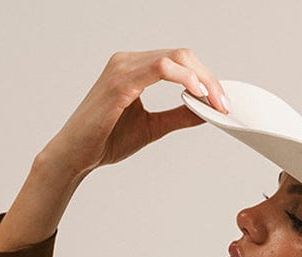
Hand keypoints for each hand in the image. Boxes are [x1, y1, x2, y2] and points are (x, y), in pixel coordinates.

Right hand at [38, 48, 227, 180]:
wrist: (76, 155)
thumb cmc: (106, 140)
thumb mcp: (153, 126)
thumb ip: (178, 115)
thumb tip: (205, 110)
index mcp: (135, 68)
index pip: (179, 62)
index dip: (205, 78)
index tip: (222, 102)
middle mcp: (128, 61)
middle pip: (181, 56)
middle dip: (209, 79)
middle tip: (225, 104)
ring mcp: (123, 68)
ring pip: (174, 59)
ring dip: (201, 80)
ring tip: (215, 102)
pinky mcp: (120, 82)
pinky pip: (159, 68)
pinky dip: (183, 79)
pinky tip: (197, 94)